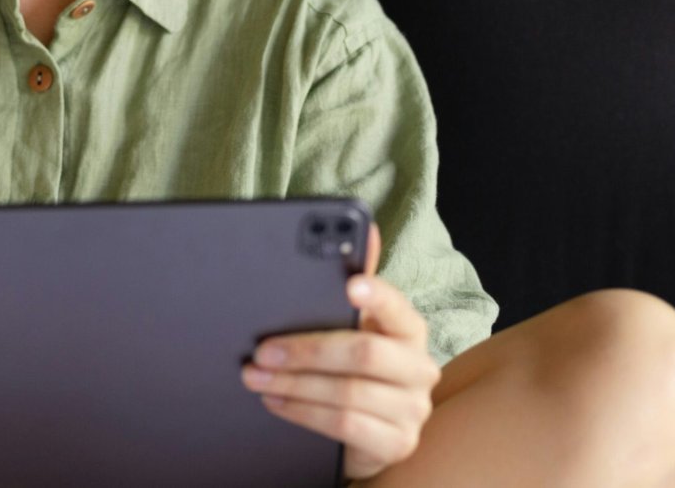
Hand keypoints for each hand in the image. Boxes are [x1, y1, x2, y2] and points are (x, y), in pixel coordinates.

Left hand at [240, 224, 440, 480]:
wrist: (365, 431)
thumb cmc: (350, 367)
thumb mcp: (348, 326)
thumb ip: (349, 283)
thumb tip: (369, 230)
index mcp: (408, 329)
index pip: (397, 306)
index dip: (377, 295)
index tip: (350, 285)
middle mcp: (419, 367)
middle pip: (363, 354)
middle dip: (306, 350)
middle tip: (262, 350)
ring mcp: (412, 409)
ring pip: (346, 392)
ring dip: (293, 384)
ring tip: (255, 375)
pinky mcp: (396, 443)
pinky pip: (344, 425)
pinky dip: (302, 412)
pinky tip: (275, 400)